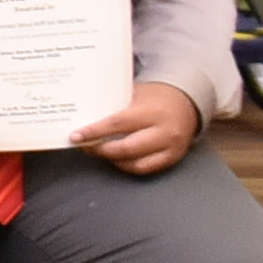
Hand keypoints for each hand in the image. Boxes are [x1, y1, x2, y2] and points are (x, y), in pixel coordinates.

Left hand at [69, 79, 199, 175]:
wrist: (187, 103)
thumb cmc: (156, 96)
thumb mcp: (137, 92)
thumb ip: (116, 103)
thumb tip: (84, 111)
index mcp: (152, 111)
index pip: (118, 124)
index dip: (94, 132)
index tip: (76, 136)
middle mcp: (163, 131)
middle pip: (125, 148)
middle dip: (99, 149)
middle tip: (83, 145)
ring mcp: (169, 148)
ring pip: (134, 163)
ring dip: (111, 159)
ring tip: (97, 150)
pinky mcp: (172, 159)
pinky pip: (144, 169)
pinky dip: (126, 166)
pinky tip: (115, 158)